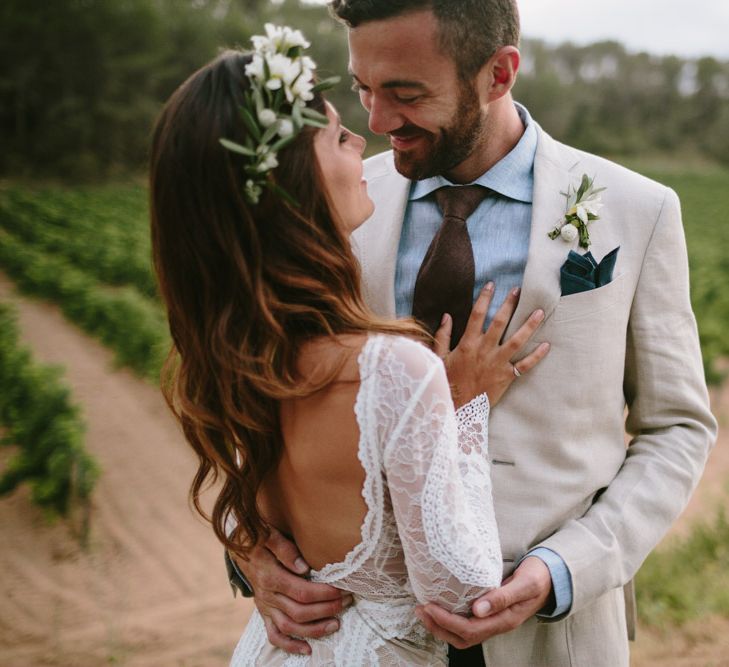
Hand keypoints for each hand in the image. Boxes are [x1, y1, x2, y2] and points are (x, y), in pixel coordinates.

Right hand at [232, 527, 351, 655]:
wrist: (240, 547)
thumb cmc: (258, 538)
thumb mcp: (268, 535)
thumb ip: (285, 549)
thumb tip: (304, 567)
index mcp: (270, 577)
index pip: (302, 592)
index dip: (324, 594)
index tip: (342, 589)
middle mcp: (268, 596)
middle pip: (300, 611)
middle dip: (327, 609)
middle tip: (347, 601)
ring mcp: (266, 607)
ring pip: (290, 627)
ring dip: (314, 629)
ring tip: (336, 624)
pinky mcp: (264, 613)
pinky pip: (274, 635)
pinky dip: (290, 645)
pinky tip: (307, 648)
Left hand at [415, 557, 552, 648]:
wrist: (553, 577)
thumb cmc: (539, 577)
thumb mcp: (524, 583)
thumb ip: (502, 596)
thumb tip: (477, 608)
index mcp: (506, 619)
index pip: (470, 629)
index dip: (446, 621)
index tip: (429, 606)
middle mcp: (498, 624)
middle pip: (463, 638)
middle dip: (439, 627)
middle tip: (420, 609)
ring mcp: (495, 620)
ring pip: (464, 634)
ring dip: (442, 626)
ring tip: (425, 611)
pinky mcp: (491, 613)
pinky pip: (468, 624)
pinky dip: (451, 619)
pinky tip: (441, 606)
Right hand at [433, 284, 549, 407]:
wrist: (458, 407)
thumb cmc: (448, 382)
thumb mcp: (440, 358)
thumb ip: (443, 336)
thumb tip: (447, 316)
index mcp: (468, 344)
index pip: (477, 315)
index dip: (484, 298)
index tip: (491, 285)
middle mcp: (484, 350)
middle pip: (500, 322)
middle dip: (510, 305)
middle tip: (519, 291)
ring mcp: (497, 363)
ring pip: (517, 340)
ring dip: (529, 326)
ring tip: (540, 312)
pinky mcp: (506, 377)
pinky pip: (525, 365)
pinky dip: (537, 355)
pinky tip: (547, 345)